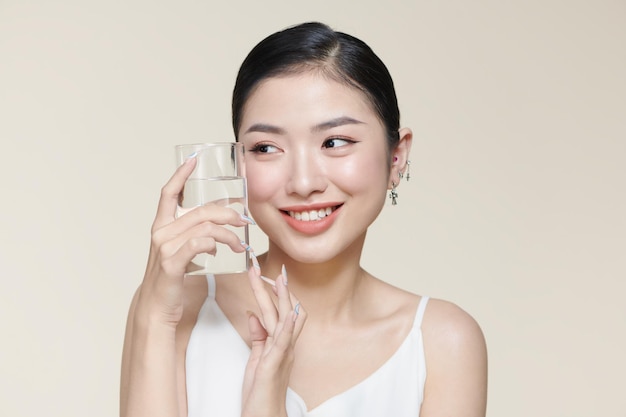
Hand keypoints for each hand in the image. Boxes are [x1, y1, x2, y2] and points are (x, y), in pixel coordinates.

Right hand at [136, 157, 250, 325]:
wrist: (158, 307)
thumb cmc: (173, 278)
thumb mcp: (183, 250)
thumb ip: (197, 234)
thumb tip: (222, 222)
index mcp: (162, 226)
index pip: (168, 194)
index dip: (180, 175)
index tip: (192, 161)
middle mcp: (161, 232)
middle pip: (201, 211)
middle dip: (228, 213)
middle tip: (244, 222)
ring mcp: (165, 247)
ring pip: (205, 228)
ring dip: (228, 235)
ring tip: (239, 245)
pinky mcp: (172, 263)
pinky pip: (198, 244)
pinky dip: (213, 245)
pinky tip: (219, 252)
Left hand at [241, 263, 306, 416]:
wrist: (265, 416)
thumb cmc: (260, 391)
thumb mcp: (257, 358)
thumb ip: (258, 336)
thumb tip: (253, 313)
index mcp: (280, 343)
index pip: (281, 311)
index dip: (275, 292)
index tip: (264, 274)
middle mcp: (285, 345)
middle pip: (283, 310)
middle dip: (275, 287)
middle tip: (263, 267)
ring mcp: (282, 354)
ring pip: (285, 320)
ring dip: (281, 298)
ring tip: (276, 278)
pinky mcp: (275, 364)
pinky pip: (285, 342)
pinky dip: (288, 326)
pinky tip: (289, 313)